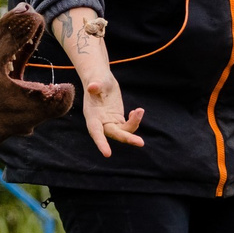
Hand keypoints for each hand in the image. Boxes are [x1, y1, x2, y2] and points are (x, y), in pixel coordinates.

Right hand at [50, 6, 143, 157]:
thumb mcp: (96, 80)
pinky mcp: (117, 120)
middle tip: (141, 142)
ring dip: (134, 124)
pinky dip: (135, 120)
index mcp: (92, 115)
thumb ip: (95, 84)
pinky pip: (128, 126)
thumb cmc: (97, 78)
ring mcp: (109, 122)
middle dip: (127, 138)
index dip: (101, 143)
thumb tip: (93, 87)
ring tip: (139, 111)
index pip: (95, 131)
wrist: (101, 79)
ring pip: (123, 131)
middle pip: (114, 134)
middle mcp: (100, 122)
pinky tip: (138, 111)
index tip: (107, 154)